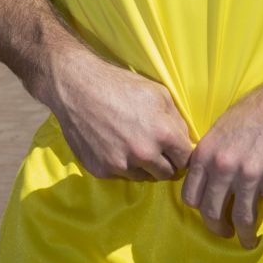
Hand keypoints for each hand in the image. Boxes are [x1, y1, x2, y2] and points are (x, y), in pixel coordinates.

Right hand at [45, 50, 192, 180]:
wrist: (76, 87)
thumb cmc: (119, 85)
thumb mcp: (157, 92)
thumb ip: (177, 120)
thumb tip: (186, 140)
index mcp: (163, 133)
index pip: (186, 159)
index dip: (181, 153)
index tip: (174, 149)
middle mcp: (144, 153)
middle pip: (167, 174)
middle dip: (165, 163)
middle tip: (154, 149)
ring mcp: (121, 164)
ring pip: (144, 177)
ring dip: (143, 166)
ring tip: (131, 144)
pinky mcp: (101, 169)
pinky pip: (120, 175)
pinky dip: (120, 164)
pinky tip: (112, 144)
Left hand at [180, 83, 262, 247]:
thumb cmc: (256, 110)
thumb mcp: (221, 128)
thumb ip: (210, 154)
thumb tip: (203, 176)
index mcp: (206, 153)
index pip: (190, 196)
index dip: (198, 210)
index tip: (208, 215)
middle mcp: (224, 166)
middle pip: (213, 212)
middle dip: (219, 229)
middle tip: (227, 234)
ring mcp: (251, 174)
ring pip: (243, 218)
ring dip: (246, 235)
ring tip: (249, 241)